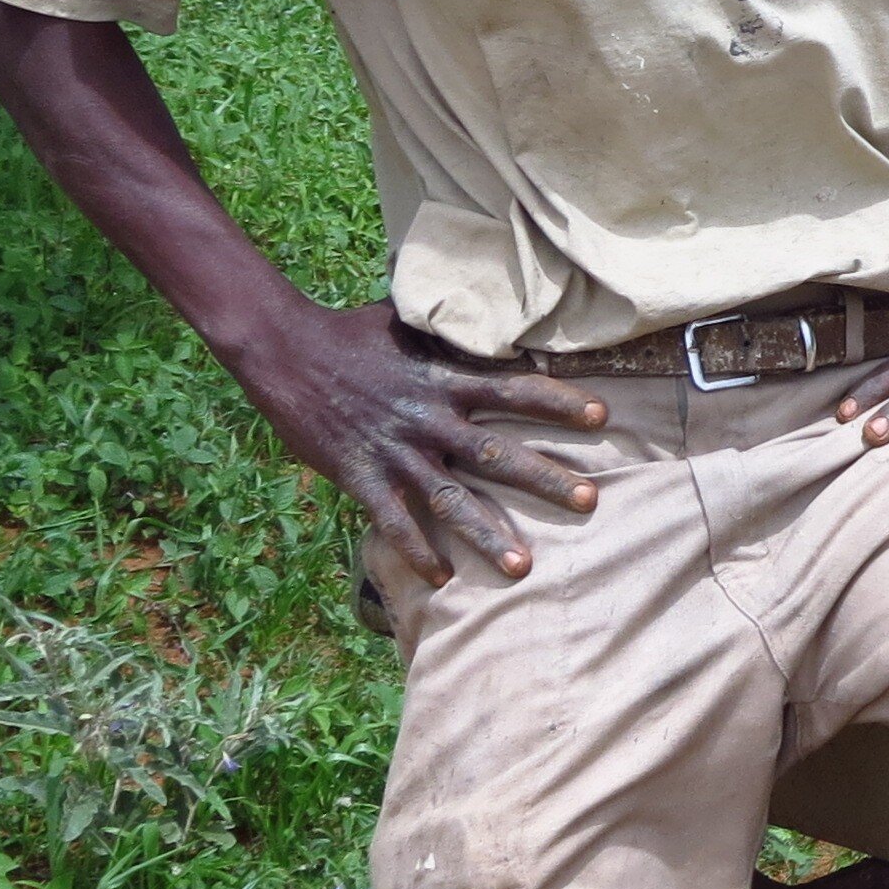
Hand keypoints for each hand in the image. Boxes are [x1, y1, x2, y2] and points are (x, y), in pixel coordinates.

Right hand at [220, 297, 607, 582]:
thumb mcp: (408, 320)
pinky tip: (439, 578)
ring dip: (487, 534)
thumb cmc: (350, 331)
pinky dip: (415, 550)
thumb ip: (450, 329)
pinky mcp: (359, 474)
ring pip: (451, 499)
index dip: (559, 402)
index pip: (514, 390)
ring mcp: (395, 450)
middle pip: (497, 454)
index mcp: (444, 379)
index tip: (603, 416)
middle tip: (589, 502)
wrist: (285, 350)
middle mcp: (428, 418)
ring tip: (523, 566)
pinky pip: (392, 520)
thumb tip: (490, 310)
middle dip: (544, 479)